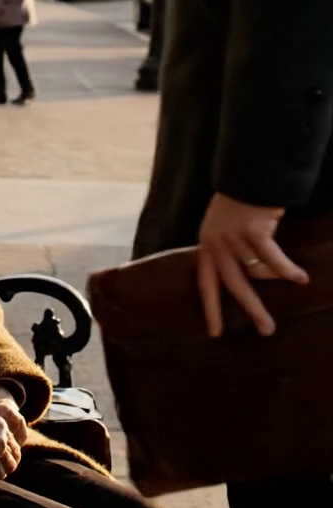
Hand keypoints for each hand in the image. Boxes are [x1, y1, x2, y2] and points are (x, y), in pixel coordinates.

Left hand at [198, 193, 308, 337]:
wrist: (245, 175)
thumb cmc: (237, 204)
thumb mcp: (221, 228)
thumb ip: (226, 251)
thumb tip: (243, 278)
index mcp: (207, 246)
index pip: (206, 284)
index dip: (210, 309)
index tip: (215, 333)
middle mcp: (217, 244)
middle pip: (234, 285)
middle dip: (251, 309)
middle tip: (267, 330)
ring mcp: (234, 238)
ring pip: (259, 271)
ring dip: (278, 277)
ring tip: (297, 282)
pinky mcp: (253, 231)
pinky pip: (274, 258)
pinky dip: (288, 269)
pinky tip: (301, 278)